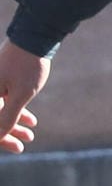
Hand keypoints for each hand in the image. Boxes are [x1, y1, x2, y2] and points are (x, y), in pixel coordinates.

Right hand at [0, 39, 48, 153]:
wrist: (34, 37)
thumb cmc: (27, 67)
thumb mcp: (20, 95)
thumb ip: (7, 117)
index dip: (0, 139)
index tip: (15, 148)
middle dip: (5, 134)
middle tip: (22, 147)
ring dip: (13, 124)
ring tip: (30, 136)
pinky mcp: (1, 80)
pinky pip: (4, 101)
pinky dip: (15, 111)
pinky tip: (31, 120)